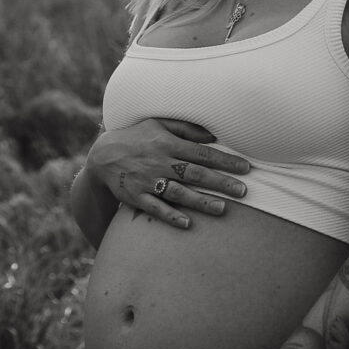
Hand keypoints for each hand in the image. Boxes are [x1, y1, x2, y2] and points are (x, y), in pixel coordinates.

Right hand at [84, 117, 249, 229]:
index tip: (246, 168)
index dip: (225, 160)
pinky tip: (188, 224)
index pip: (202, 153)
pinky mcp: (136, 197)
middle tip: (244, 191)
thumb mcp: (159, 124)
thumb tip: (214, 135)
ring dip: (200, 201)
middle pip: (195, 173)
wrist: (102, 156)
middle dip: (220, 182)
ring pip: (178, 193)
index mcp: (168, 143)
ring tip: (223, 209)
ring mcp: (148, 181)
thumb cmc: (138, 137)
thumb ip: (187, 128)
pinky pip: (155, 208)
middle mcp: (160, 162)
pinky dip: (171, 216)